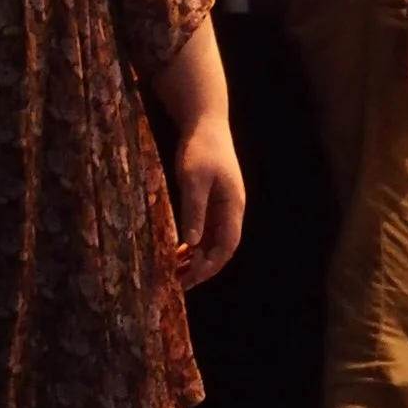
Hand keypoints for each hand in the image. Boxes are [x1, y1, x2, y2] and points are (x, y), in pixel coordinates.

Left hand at [173, 109, 245, 288]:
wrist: (205, 122)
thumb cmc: (201, 149)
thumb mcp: (194, 181)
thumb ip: (194, 211)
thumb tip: (193, 244)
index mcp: (233, 206)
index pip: (227, 245)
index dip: (211, 266)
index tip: (190, 280)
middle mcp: (231, 209)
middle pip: (221, 247)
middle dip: (202, 268)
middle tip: (178, 284)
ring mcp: (222, 204)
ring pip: (213, 240)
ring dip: (197, 258)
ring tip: (174, 272)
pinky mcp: (212, 198)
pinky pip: (205, 229)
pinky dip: (194, 243)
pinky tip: (177, 250)